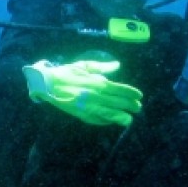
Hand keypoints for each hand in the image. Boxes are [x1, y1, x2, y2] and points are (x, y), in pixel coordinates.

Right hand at [22, 59, 142, 126]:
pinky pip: (97, 120)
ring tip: (129, 119)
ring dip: (121, 117)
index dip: (131, 93)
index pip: (120, 89)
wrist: (48, 84)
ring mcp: (89, 107)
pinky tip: (112, 121)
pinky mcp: (82, 115)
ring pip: (110, 114)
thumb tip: (117, 65)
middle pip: (118, 102)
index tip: (139, 96)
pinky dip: (105, 121)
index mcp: (98, 83)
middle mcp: (96, 96)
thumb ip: (102, 67)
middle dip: (130, 106)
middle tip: (138, 108)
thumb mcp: (84, 66)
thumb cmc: (66, 73)